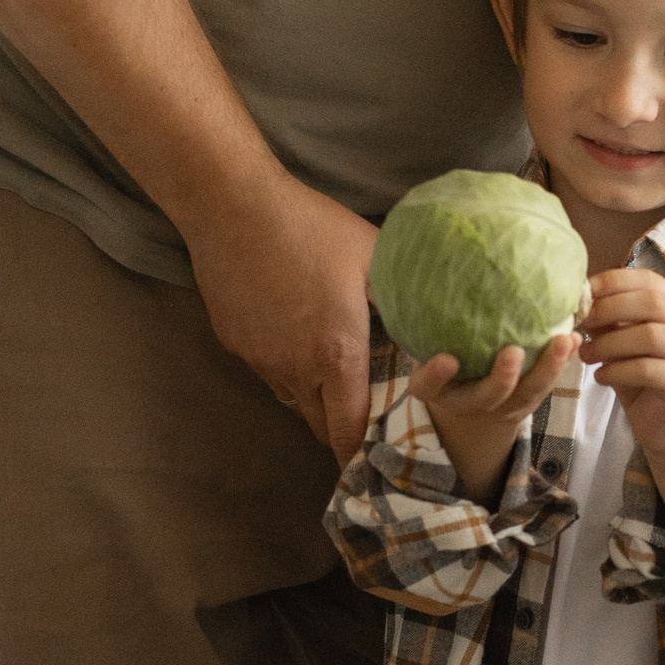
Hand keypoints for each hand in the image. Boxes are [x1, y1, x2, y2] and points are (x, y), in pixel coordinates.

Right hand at [188, 172, 379, 463]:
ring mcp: (260, 360)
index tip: (378, 458)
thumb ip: (402, 297)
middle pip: (320, 426)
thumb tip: (431, 321)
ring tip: (327, 363)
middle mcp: (295, 369)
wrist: (233, 206)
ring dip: (313, 394)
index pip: (349, 431)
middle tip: (360, 409)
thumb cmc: (311, 226)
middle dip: (341, 427)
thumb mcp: (372, 256)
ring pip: (292, 398)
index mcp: (336, 354)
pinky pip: (266, 370)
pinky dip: (284, 364)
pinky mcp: (235, 344)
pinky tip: (292, 327)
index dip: (363, 452)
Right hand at [415, 332, 578, 503]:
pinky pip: (543, 388)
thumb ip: (432, 335)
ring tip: (562, 341)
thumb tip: (418, 280)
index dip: (436, 375)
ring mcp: (499, 411)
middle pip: (485, 397)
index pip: (427, 386)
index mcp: (435, 393)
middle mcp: (467, 406)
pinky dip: (560, 364)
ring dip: (546, 369)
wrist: (467, 418)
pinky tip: (574, 340)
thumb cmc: (447, 374)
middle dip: (501, 378)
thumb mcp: (431, 361)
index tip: (446, 360)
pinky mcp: (524, 407)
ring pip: (524, 395)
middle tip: (512, 353)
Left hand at [582, 267, 664, 524]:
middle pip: (652, 302)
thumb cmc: (642, 376)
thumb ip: (608, 319)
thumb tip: (579, 298)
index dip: (613, 282)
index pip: (648, 280)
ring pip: (651, 336)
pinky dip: (618, 371)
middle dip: (610, 309)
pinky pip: (649, 369)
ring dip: (610, 343)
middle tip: (580, 322)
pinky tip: (600, 377)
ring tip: (585, 354)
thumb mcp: (621, 342)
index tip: (582, 292)